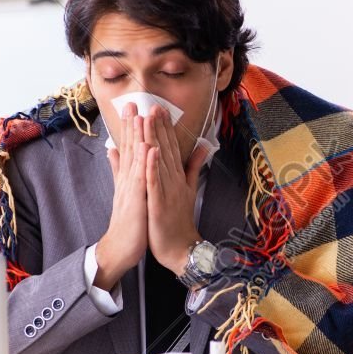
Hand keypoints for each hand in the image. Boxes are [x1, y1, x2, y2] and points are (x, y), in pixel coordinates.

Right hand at [94, 104, 147, 290]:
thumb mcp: (124, 192)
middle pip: (129, 149)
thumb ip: (119, 170)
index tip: (132, 107)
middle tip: (131, 102)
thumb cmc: (127, 221)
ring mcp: (131, 189)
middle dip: (130, 126)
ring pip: (134, 160)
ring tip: (139, 117)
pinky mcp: (137, 201)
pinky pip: (141, 179)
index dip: (130, 128)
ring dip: (136, 138)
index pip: (129, 148)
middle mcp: (127, 180)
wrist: (120, 247)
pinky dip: (144, 163)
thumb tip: (113, 150)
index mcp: (127, 177)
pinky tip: (147, 148)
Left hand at [145, 105, 209, 275]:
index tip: (159, 108)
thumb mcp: (190, 189)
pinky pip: (155, 182)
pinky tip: (149, 151)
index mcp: (178, 177)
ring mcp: (167, 191)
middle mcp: (174, 180)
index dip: (165, 128)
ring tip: (149, 120)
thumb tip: (203, 146)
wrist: (181, 248)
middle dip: (159, 127)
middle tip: (154, 105)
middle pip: (165, 150)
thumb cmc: (181, 220)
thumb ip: (194, 166)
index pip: (170, 148)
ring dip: (154, 139)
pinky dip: (152, 166)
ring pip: (159, 161)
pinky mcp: (159, 203)